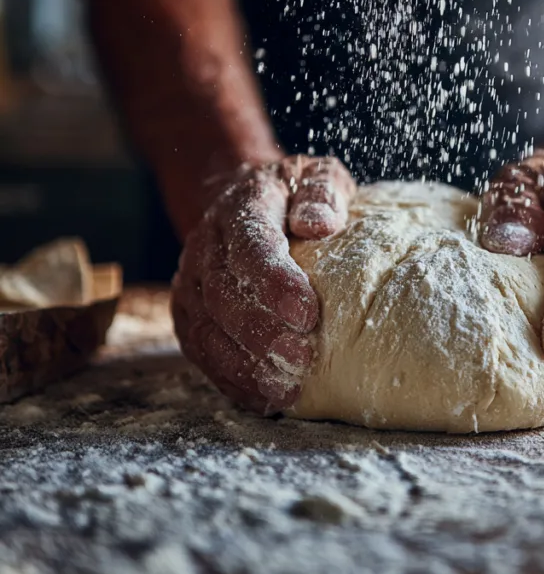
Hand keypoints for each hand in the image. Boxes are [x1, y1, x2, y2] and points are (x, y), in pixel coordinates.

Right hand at [171, 156, 355, 413]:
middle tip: (303, 357)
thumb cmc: (292, 195)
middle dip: (262, 332)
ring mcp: (191, 285)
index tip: (308, 311)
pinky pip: (204, 354)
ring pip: (206, 330)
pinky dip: (233, 379)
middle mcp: (205, 247)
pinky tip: (267, 397)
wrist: (243, 202)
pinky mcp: (191, 318)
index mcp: (239, 209)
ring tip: (287, 386)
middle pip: (223, 295)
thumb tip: (319, 223)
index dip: (274, 282)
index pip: (250, 246)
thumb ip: (321, 192)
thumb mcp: (315, 176)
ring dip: (246, 364)